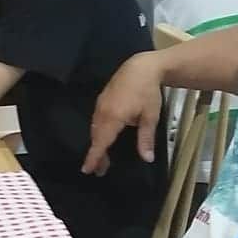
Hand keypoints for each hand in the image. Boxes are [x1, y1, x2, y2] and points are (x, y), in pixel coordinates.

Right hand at [83, 51, 164, 174]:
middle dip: (96, 154)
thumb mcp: (150, 117)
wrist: (141, 67)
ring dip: (97, 143)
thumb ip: (146, 138)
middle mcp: (102, 112)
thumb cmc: (148, 92)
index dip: (94, 156)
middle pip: (96, 137)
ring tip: (101, 157)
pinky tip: (103, 137)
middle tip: (98, 170)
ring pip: (95, 128)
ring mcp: (100, 105)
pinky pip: (96, 120)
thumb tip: (147, 159)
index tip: (87, 169)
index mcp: (113, 117)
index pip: (101, 141)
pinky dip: (98, 132)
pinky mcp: (102, 100)